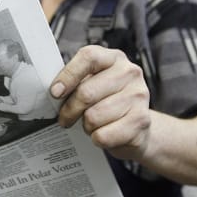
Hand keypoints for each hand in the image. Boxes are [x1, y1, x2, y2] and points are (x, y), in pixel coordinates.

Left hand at [49, 46, 150, 160]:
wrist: (137, 126)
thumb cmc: (107, 101)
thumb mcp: (92, 83)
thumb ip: (76, 82)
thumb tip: (54, 91)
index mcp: (113, 58)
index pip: (89, 58)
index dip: (68, 75)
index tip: (55, 93)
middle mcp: (129, 72)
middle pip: (86, 92)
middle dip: (69, 110)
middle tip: (65, 118)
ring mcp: (138, 96)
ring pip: (93, 117)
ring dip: (86, 125)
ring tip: (91, 124)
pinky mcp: (141, 121)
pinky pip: (104, 135)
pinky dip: (97, 138)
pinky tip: (103, 133)